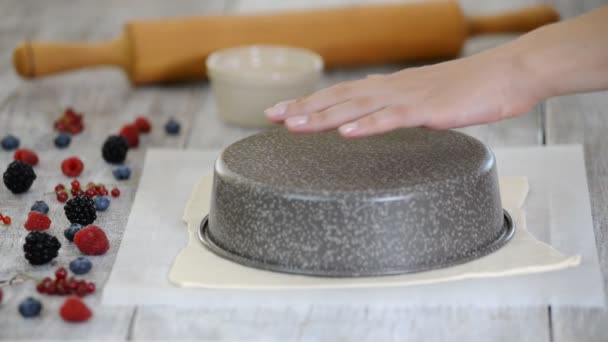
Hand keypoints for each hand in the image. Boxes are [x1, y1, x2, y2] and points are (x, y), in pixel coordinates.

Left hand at [264, 50, 541, 137]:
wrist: (510, 73)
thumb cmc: (473, 88)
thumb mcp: (428, 97)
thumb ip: (401, 106)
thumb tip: (380, 116)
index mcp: (391, 87)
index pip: (343, 94)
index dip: (311, 102)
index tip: (284, 112)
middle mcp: (392, 88)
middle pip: (340, 98)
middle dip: (305, 108)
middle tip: (271, 117)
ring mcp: (409, 97)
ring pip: (358, 108)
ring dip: (325, 117)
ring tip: (294, 126)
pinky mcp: (429, 109)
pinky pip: (393, 119)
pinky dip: (368, 126)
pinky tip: (346, 134)